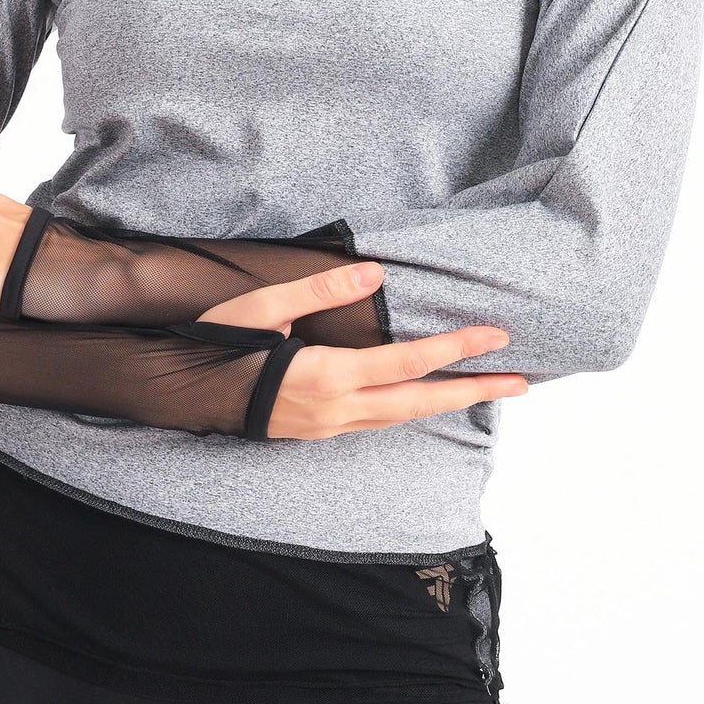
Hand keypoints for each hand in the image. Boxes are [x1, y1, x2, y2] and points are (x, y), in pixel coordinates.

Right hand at [197, 262, 526, 438]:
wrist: (183, 394)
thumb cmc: (218, 344)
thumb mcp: (264, 307)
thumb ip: (321, 291)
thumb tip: (373, 272)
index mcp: (329, 375)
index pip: (409, 362)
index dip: (456, 348)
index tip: (496, 335)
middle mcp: (338, 409)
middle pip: (421, 401)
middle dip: (474, 390)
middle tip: (521, 382)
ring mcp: (330, 426)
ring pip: (403, 417)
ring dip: (448, 403)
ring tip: (485, 390)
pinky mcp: (320, 431)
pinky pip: (380, 423)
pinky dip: (413, 410)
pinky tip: (425, 400)